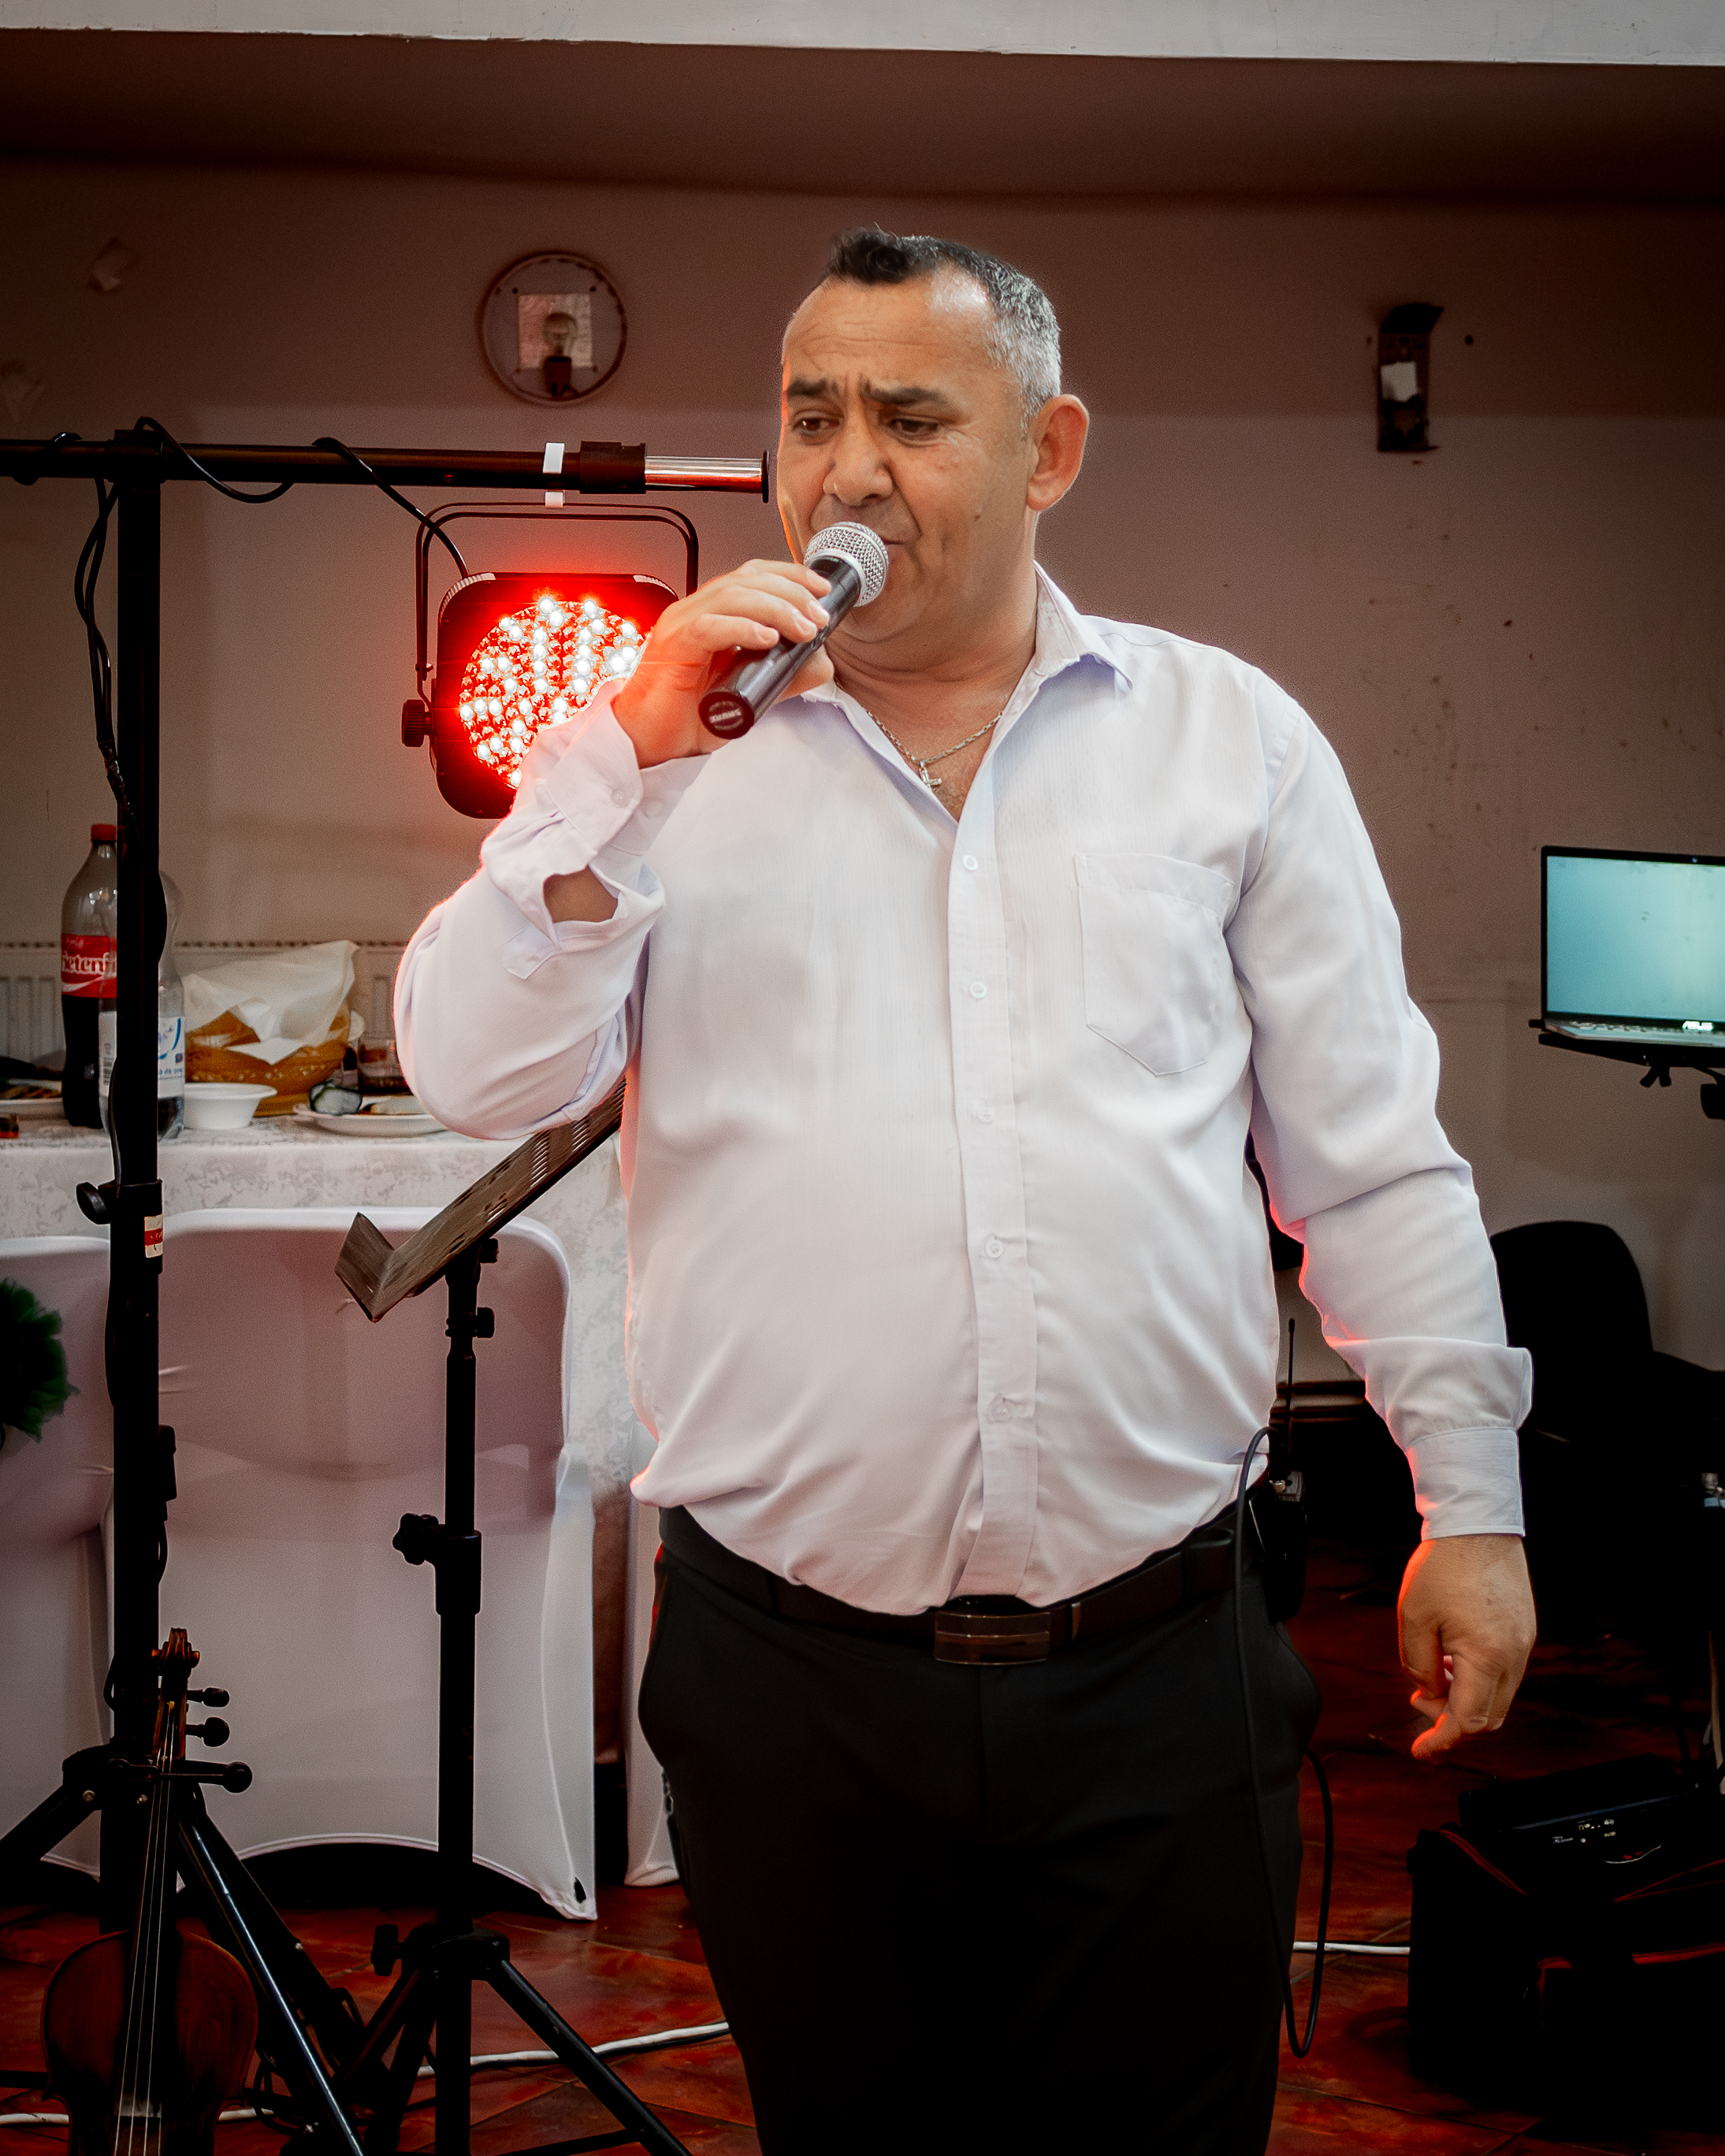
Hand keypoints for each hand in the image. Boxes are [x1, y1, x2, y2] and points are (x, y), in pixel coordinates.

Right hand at [611, 557, 835, 766]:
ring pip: (732, 595)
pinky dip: (742, 628)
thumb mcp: (751, 692)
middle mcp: (696, 611)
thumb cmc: (687, 716)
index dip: (789, 575)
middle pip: (748, 579)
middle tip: (818, 617)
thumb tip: (821, 660)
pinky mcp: (673, 645)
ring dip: (776, 608)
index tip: (821, 589)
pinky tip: (768, 638)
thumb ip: (784, 675)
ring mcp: (681, 624)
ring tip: (803, 630)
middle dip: (791, 593)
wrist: (648, 739)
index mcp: (713, 613)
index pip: (753, 576)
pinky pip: (709, 626)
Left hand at [1397, 1534, 1535, 1761]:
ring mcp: (1524, 1643)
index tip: (1422, 1751)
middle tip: (1419, 1701)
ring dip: (1465, 1696)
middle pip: (1489, 1717)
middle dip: (1451, 1720)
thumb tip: (1430, 1693)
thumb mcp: (1414, 1619)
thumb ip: (1418, 1666)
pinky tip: (1453, 1656)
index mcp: (1487, 1656)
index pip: (1468, 1721)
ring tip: (1434, 1671)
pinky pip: (1505, 1672)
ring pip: (1498, 1695)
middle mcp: (1514, 1655)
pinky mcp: (1524, 1630)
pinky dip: (1478, 1677)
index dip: (1442, 1740)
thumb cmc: (1443, 1566)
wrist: (1477, 1525)